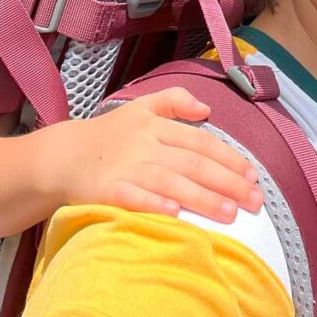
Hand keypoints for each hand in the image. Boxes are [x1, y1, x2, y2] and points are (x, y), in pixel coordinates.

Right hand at [43, 87, 262, 223]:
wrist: (62, 156)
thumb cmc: (109, 135)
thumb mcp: (141, 107)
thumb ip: (174, 101)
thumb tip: (207, 109)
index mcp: (157, 127)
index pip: (202, 142)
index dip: (229, 158)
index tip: (253, 176)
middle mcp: (146, 145)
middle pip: (193, 164)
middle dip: (227, 183)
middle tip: (254, 202)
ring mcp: (127, 168)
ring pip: (171, 182)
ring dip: (202, 198)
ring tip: (230, 215)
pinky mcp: (107, 190)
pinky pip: (134, 197)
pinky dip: (154, 205)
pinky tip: (176, 214)